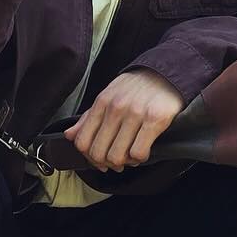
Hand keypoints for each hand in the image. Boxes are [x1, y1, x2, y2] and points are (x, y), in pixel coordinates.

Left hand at [64, 69, 184, 172]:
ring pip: (117, 156)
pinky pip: (139, 152)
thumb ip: (88, 117)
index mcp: (102, 102)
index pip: (83, 141)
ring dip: (123, 163)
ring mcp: (135, 114)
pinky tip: (142, 151)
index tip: (99, 160)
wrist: (167, 73)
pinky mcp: (155, 120)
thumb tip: (69, 135)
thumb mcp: (109, 96)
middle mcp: (116, 108)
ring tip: (130, 157)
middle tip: (116, 162)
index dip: (89, 157)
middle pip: (99, 152)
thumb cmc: (136, 88)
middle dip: (106, 163)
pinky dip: (139, 158)